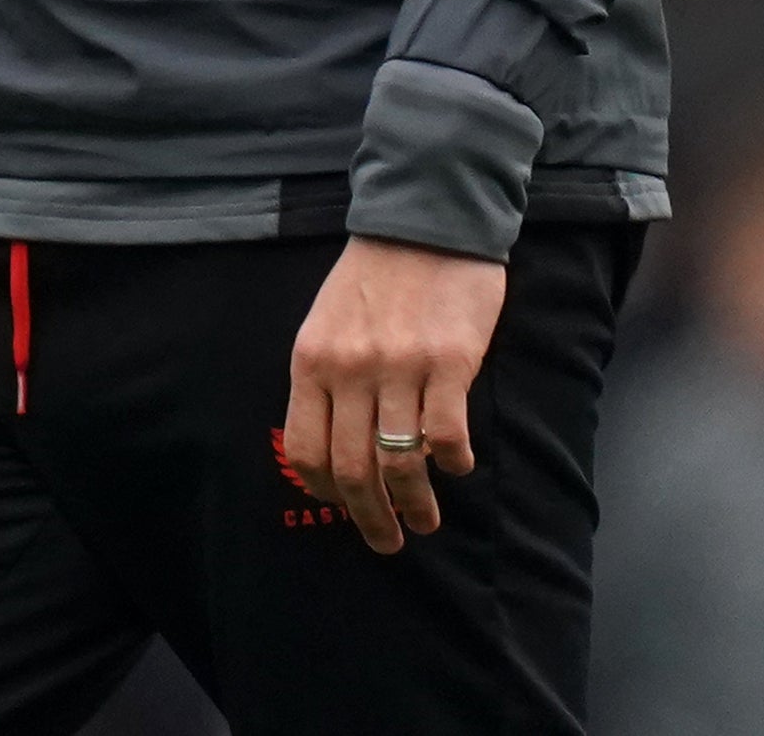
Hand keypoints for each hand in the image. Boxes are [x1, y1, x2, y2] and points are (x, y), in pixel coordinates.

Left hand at [284, 234, 505, 552]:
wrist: (425, 222)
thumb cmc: (374, 277)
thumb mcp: (327, 324)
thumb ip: (327, 380)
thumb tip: (335, 445)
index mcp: (312, 361)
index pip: (305, 449)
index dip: (324, 490)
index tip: (343, 507)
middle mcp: (350, 370)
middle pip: (353, 468)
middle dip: (370, 517)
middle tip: (388, 540)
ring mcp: (400, 367)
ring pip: (401, 462)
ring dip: (415, 504)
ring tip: (426, 521)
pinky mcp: (450, 362)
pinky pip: (447, 435)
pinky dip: (453, 462)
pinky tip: (458, 466)